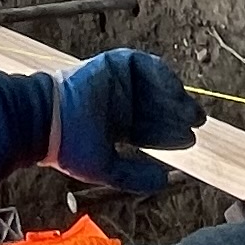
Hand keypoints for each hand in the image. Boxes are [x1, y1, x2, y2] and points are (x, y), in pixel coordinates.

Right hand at [53, 50, 202, 193]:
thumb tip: (165, 180)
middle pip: (155, 107)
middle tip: (198, 123)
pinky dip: (162, 75)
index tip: (189, 141)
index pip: (148, 128)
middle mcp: (116, 102)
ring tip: (191, 111)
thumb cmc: (69, 147)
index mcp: (113, 124)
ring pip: (153, 86)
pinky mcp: (112, 64)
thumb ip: (135, 177)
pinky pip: (143, 64)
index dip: (169, 135)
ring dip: (174, 96)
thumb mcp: (107, 169)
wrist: (47, 122)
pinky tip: (175, 91)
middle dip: (177, 115)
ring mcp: (115, 82)